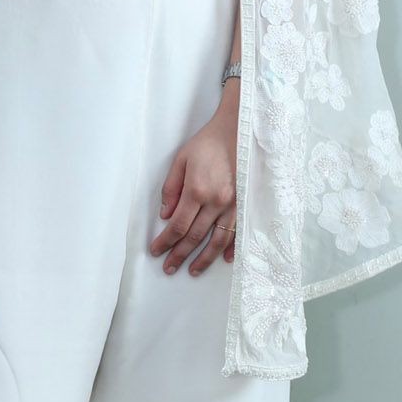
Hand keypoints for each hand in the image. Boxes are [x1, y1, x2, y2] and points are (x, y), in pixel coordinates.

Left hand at [149, 108, 237, 276]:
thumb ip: (171, 189)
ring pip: (218, 240)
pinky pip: (238, 232)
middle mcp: (216, 201)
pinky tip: (224, 259)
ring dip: (204, 258)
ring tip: (193, 270)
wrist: (238, 131)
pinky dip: (231, 248)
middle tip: (169, 268)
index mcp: (197, 190)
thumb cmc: (207, 143)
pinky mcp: (245, 204)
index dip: (166, 241)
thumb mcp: (181, 159)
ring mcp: (233, 205)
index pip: (178, 225)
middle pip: (195, 237)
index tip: (156, 251)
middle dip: (180, 254)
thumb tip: (165, 216)